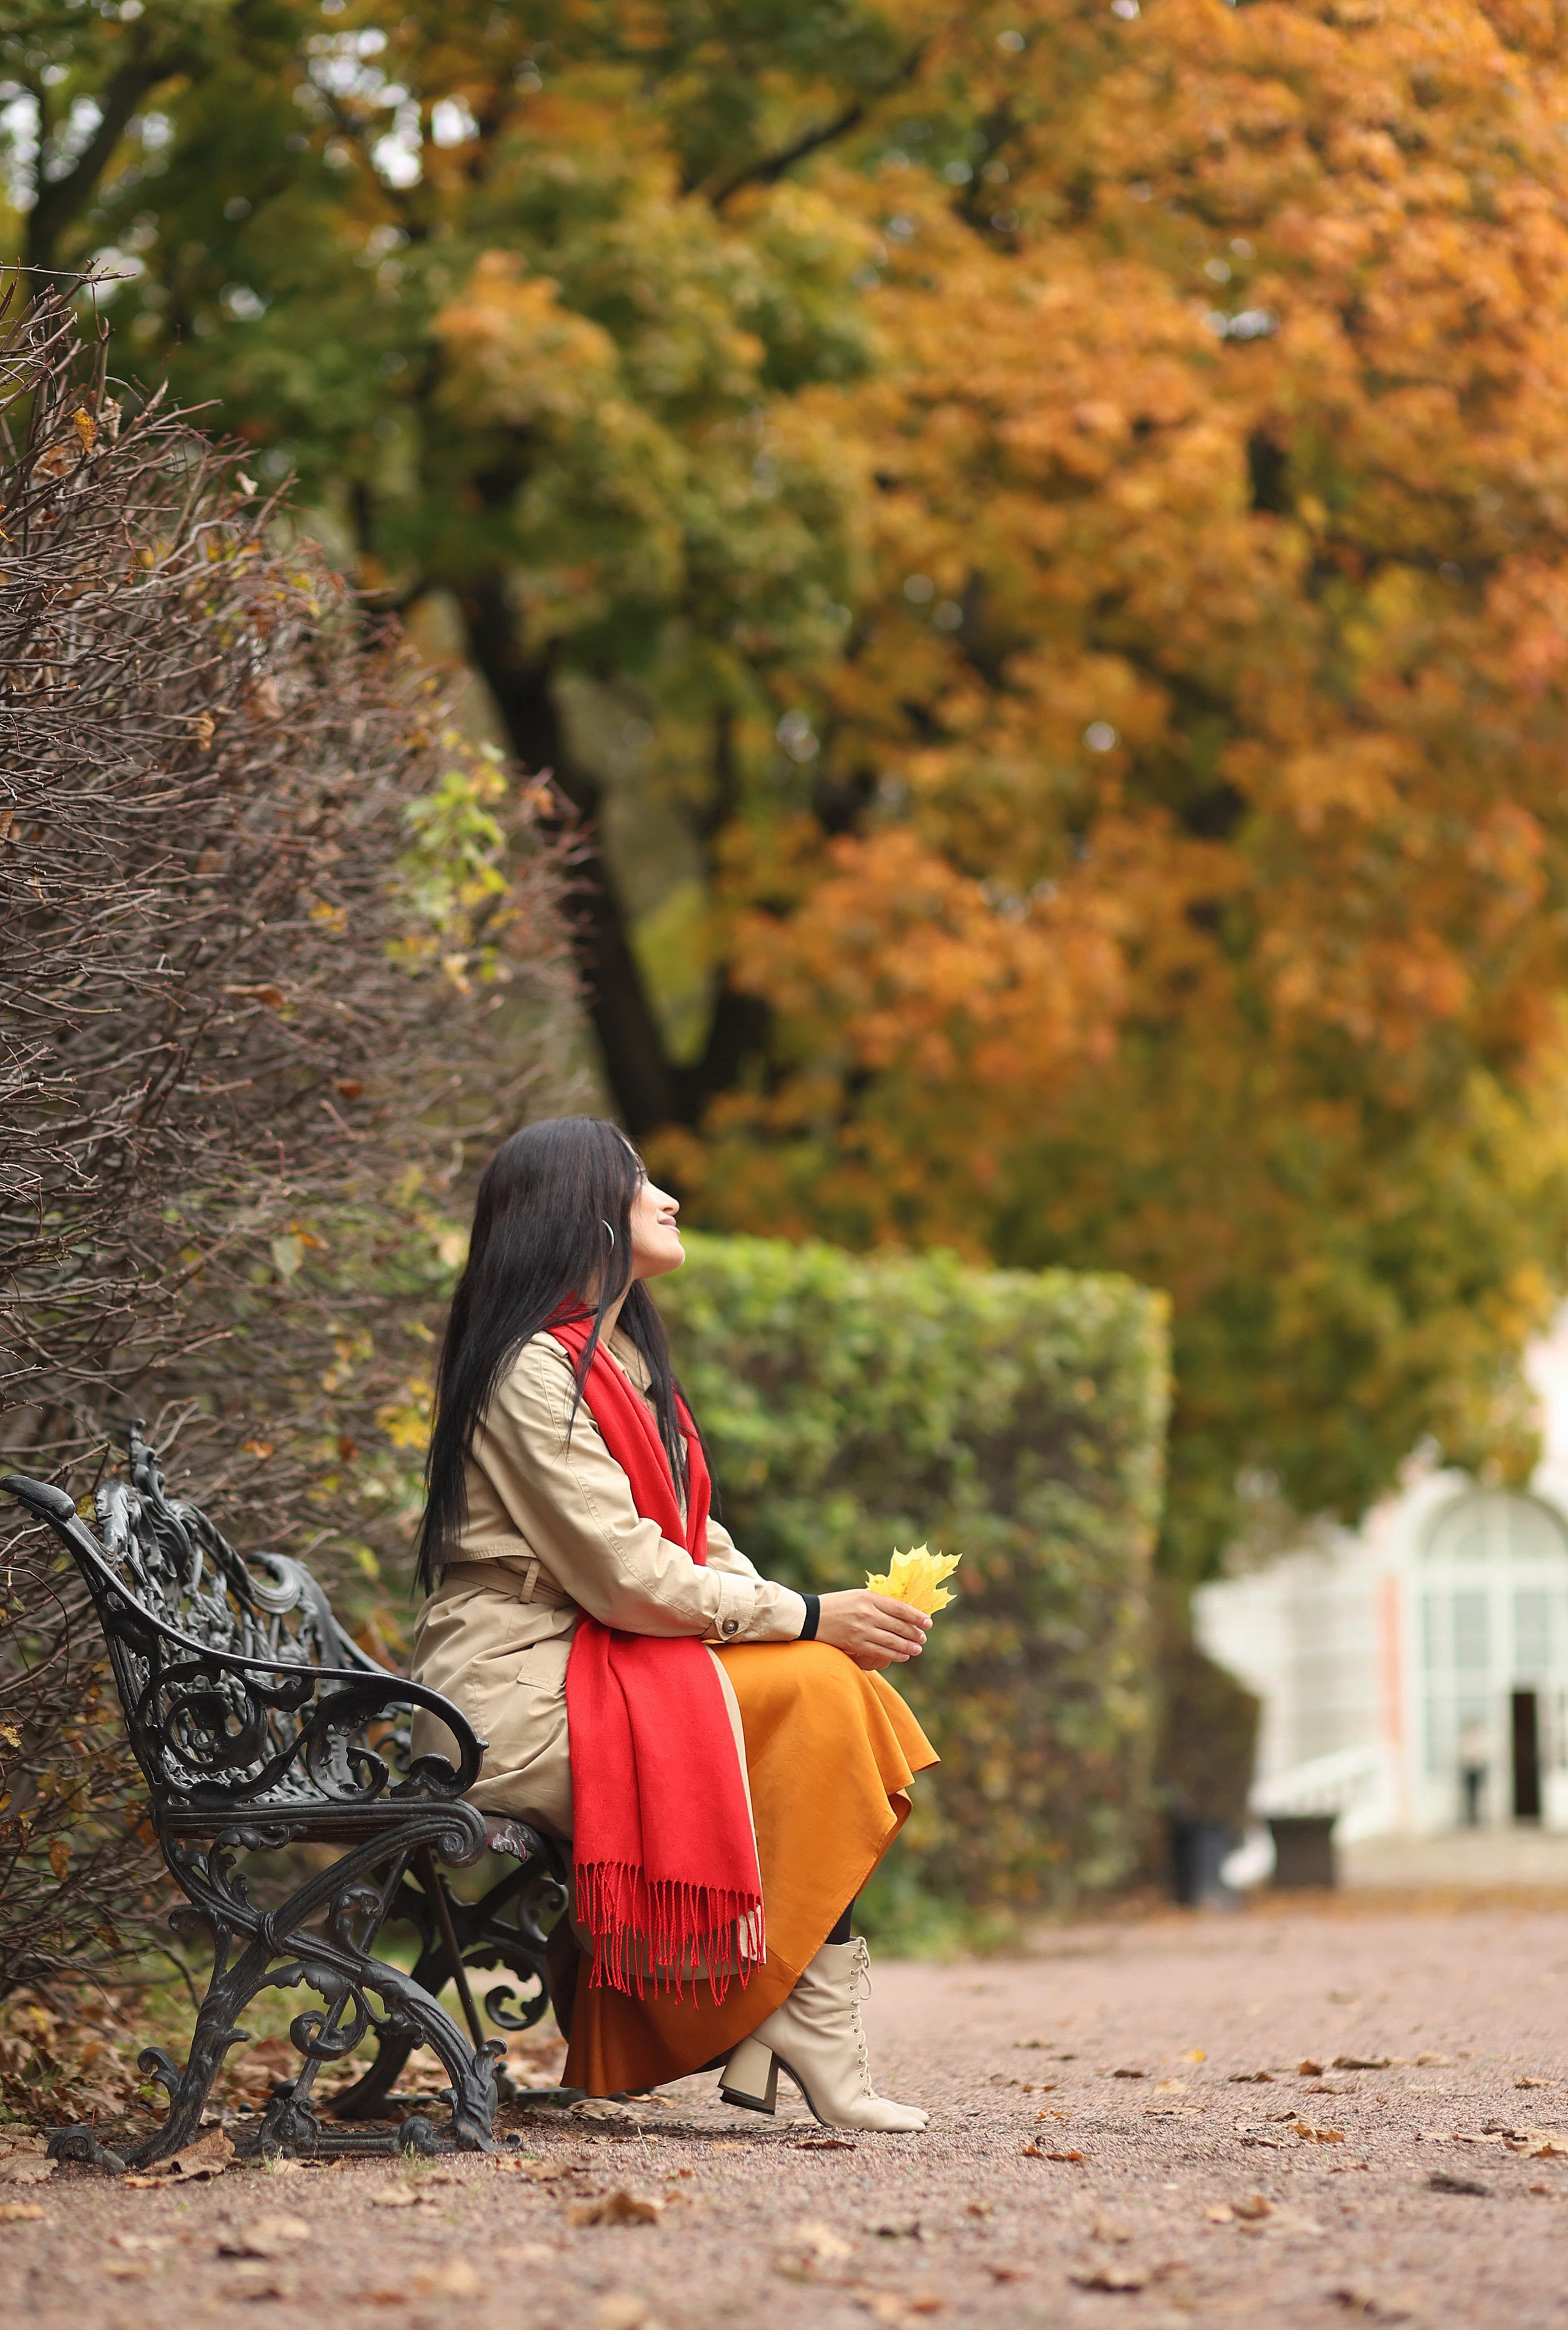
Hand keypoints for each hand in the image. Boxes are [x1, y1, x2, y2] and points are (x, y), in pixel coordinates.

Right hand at [815, 1589, 931, 1671]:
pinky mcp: (855, 1644)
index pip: (900, 1608)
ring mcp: (862, 1630)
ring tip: (918, 1649)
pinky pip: (880, 1652)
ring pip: (892, 1641)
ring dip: (908, 1646)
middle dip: (914, 1633)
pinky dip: (895, 1655)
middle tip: (923, 1638)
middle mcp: (867, 1613)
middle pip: (899, 1626)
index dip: (917, 1616)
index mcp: (869, 1598)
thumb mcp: (857, 1596)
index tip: (928, 1622)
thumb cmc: (836, 1604)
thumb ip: (878, 1602)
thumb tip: (902, 1611)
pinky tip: (903, 1656)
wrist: (811, 1617)